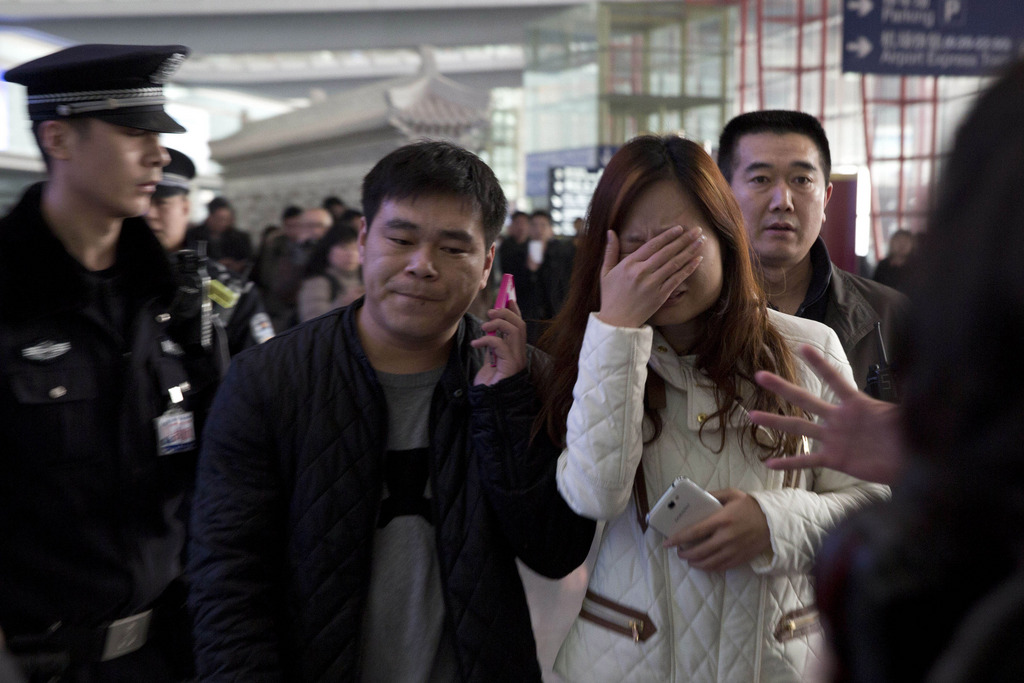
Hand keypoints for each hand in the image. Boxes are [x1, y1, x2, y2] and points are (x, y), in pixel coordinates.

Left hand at [471, 299, 526, 385]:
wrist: (488, 403)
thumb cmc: (489, 384)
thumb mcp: (489, 359)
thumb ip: (492, 345)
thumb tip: (488, 329)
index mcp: (515, 350)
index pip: (519, 325)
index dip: (514, 310)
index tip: (506, 297)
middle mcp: (519, 353)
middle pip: (520, 324)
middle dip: (506, 313)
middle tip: (490, 312)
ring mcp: (517, 359)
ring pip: (515, 330)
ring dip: (498, 323)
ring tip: (483, 327)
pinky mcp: (510, 366)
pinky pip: (501, 344)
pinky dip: (486, 340)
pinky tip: (475, 344)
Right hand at [597, 226, 703, 328]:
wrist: (616, 322)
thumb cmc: (610, 297)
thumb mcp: (605, 272)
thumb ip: (610, 251)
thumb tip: (610, 231)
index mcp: (629, 264)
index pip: (652, 245)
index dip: (667, 236)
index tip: (679, 228)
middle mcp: (642, 272)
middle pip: (667, 252)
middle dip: (684, 239)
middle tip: (697, 230)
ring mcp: (652, 284)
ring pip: (675, 263)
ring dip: (690, 251)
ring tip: (701, 241)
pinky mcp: (660, 296)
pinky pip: (677, 279)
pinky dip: (688, 268)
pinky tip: (698, 260)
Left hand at [667, 488, 769, 570]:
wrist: (775, 521)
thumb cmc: (752, 506)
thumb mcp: (733, 494)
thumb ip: (714, 495)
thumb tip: (698, 496)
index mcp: (721, 520)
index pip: (694, 532)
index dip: (678, 539)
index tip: (667, 543)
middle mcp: (726, 537)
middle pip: (698, 551)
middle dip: (684, 553)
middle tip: (678, 552)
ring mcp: (733, 550)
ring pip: (708, 562)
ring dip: (695, 563)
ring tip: (688, 559)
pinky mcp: (740, 558)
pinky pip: (721, 567)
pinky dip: (709, 568)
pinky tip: (704, 565)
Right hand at [748, 345, 904, 484]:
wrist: (912, 463)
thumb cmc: (912, 435)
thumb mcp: (909, 414)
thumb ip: (907, 395)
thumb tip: (918, 370)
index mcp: (856, 405)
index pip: (835, 380)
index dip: (820, 365)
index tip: (803, 348)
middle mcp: (839, 419)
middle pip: (805, 400)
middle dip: (782, 387)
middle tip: (760, 375)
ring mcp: (834, 439)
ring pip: (799, 428)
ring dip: (775, 422)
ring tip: (752, 415)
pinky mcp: (834, 459)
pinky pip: (808, 460)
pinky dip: (789, 463)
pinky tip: (769, 463)